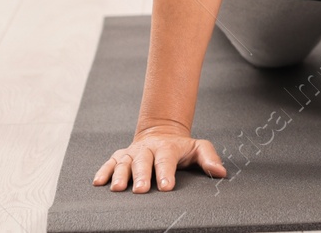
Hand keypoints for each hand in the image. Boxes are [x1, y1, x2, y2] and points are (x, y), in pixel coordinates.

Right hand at [93, 123, 226, 191]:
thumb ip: (209, 158)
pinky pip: (110, 163)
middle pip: (144, 162)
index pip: (167, 160)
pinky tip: (99, 182)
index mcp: (167, 147)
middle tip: (142, 189)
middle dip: (142, 175)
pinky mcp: (120, 156)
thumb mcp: (198, 147)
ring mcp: (133, 153)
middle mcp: (148, 149)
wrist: (162, 132)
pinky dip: (104, 171)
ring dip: (120, 175)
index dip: (166, 173)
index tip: (167, 186)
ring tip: (119, 188)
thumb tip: (221, 172)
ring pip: (124, 163)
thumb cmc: (180, 146)